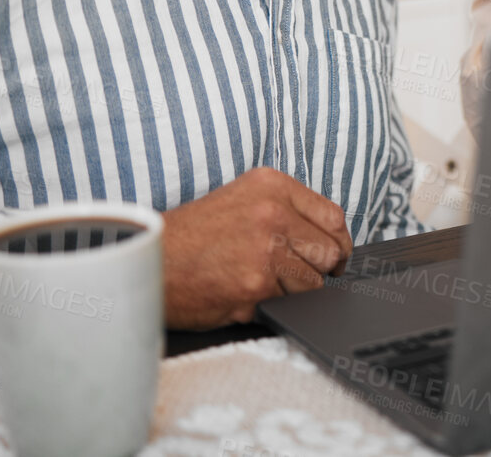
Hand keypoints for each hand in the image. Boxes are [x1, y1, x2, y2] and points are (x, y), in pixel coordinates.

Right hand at [160, 166, 352, 328]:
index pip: (334, 218)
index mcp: (272, 185)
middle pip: (331, 253)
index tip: (332, 256)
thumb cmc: (193, 235)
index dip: (337, 243)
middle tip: (293, 274)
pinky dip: (270, 306)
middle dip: (318, 269)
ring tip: (258, 281)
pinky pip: (288, 304)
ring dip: (292, 291)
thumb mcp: (241, 199)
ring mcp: (266, 250)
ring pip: (314, 284)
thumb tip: (329, 238)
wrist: (153, 259)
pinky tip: (244, 293)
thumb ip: (285, 210)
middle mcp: (272, 213)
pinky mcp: (256, 285)